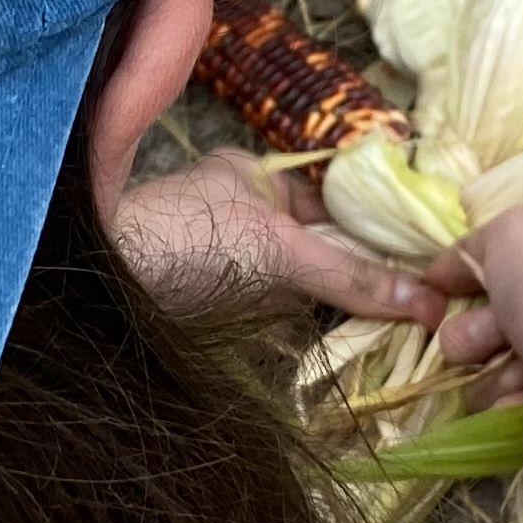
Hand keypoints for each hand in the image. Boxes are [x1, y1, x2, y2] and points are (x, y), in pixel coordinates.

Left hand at [110, 148, 455, 326]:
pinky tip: (338, 346)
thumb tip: (423, 301)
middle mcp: (234, 214)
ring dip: (333, 308)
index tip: (417, 262)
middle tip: (414, 305)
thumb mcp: (279, 250)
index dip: (369, 229)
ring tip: (394, 329)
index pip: (325, 199)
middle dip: (356, 274)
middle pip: (313, 246)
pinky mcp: (206, 307)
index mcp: (247, 177)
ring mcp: (218, 262)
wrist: (99, 289)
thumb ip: (349, 275)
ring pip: (292, 284)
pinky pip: (267, 317)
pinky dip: (300, 331)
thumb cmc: (186, 242)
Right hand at [438, 206, 522, 495]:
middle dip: (473, 329)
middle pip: (496, 317)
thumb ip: (480, 239)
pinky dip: (512, 402)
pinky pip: (510, 405)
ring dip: (491, 370)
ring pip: (497, 366)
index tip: (435, 288)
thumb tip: (450, 268)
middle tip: (478, 339)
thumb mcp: (515, 233)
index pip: (511, 259)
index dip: (469, 272)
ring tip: (513, 372)